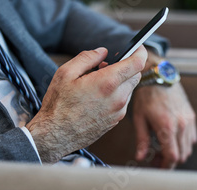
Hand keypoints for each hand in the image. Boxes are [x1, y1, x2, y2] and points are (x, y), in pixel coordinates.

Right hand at [26, 46, 146, 163]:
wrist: (55, 135)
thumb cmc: (58, 105)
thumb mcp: (66, 73)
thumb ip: (87, 58)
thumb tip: (103, 52)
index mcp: (107, 82)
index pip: (137, 63)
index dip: (140, 51)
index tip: (137, 47)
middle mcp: (117, 98)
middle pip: (136, 75)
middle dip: (126, 66)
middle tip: (106, 66)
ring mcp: (118, 111)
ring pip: (129, 89)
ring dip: (120, 82)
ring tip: (98, 83)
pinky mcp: (115, 121)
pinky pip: (123, 102)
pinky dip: (116, 95)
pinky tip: (98, 97)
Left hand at [132, 58, 196, 168]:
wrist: (159, 76)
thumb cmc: (146, 96)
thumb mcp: (139, 119)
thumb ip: (142, 140)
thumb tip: (140, 157)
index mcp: (167, 127)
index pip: (172, 156)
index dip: (166, 166)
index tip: (158, 168)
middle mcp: (181, 125)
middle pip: (181, 155)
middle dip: (169, 161)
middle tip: (156, 158)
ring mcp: (188, 121)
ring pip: (188, 148)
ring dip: (177, 153)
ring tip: (162, 148)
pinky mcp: (192, 116)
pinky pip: (192, 138)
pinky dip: (183, 143)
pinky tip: (171, 139)